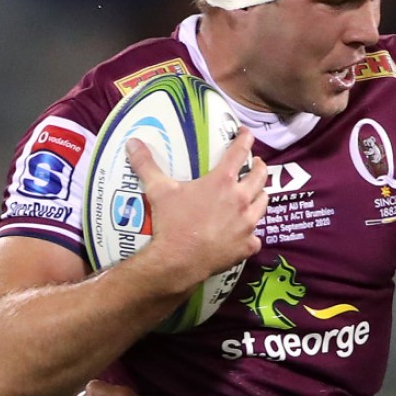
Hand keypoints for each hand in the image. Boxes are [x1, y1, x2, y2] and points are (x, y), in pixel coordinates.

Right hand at [127, 127, 267, 292]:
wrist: (177, 261)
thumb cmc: (170, 224)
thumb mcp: (158, 190)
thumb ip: (146, 164)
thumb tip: (132, 143)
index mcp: (222, 181)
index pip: (239, 152)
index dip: (245, 139)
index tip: (246, 134)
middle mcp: (240, 199)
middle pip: (260, 177)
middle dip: (259, 167)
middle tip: (256, 164)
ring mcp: (247, 224)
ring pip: (263, 204)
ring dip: (259, 196)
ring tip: (255, 194)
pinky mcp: (248, 245)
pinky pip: (256, 237)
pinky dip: (251, 234)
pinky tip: (245, 234)